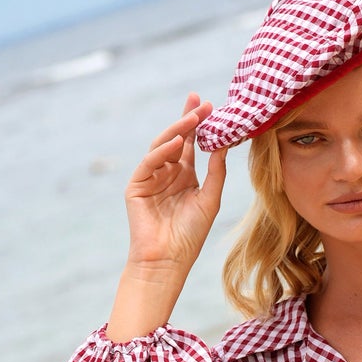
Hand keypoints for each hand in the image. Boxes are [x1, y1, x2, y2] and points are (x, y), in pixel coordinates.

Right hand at [124, 93, 226, 274]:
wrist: (169, 260)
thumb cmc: (190, 235)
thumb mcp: (210, 199)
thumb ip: (216, 172)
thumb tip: (224, 144)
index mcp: (184, 176)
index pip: (191, 144)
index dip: (199, 125)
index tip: (211, 105)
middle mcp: (167, 173)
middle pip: (176, 139)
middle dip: (187, 119)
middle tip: (200, 101)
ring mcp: (151, 177)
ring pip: (162, 146)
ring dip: (177, 130)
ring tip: (193, 117)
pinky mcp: (137, 185)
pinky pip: (150, 163)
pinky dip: (163, 151)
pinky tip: (178, 142)